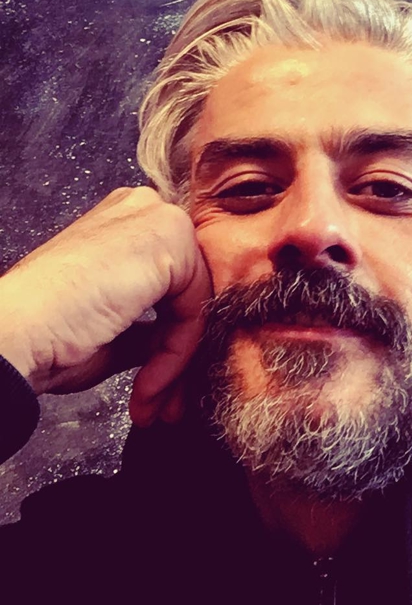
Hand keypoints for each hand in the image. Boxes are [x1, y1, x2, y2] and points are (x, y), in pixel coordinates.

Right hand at [0, 187, 211, 424]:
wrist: (17, 333)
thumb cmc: (47, 330)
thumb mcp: (112, 325)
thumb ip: (149, 325)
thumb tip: (169, 341)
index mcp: (126, 222)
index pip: (175, 281)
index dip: (169, 337)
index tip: (155, 382)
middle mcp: (145, 209)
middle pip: (190, 290)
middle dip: (176, 353)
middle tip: (159, 399)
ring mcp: (159, 218)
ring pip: (195, 302)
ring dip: (174, 362)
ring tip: (150, 400)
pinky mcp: (170, 238)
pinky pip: (195, 307)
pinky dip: (175, 353)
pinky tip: (147, 384)